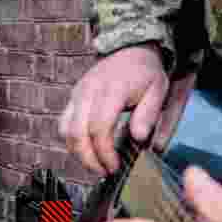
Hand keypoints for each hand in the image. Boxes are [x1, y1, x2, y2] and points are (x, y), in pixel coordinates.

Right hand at [59, 44, 168, 174]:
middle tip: (105, 172)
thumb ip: (148, 114)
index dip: (105, 152)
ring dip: (78, 153)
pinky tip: (87, 151)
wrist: (132, 49)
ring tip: (96, 165)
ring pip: (66, 130)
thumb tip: (139, 138)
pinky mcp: (73, 97)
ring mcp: (78, 93)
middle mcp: (89, 90)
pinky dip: (72, 141)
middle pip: (77, 132)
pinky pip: (63, 123)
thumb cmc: (146, 73)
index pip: (99, 127)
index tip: (115, 166)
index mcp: (111, 89)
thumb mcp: (158, 90)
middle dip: (89, 159)